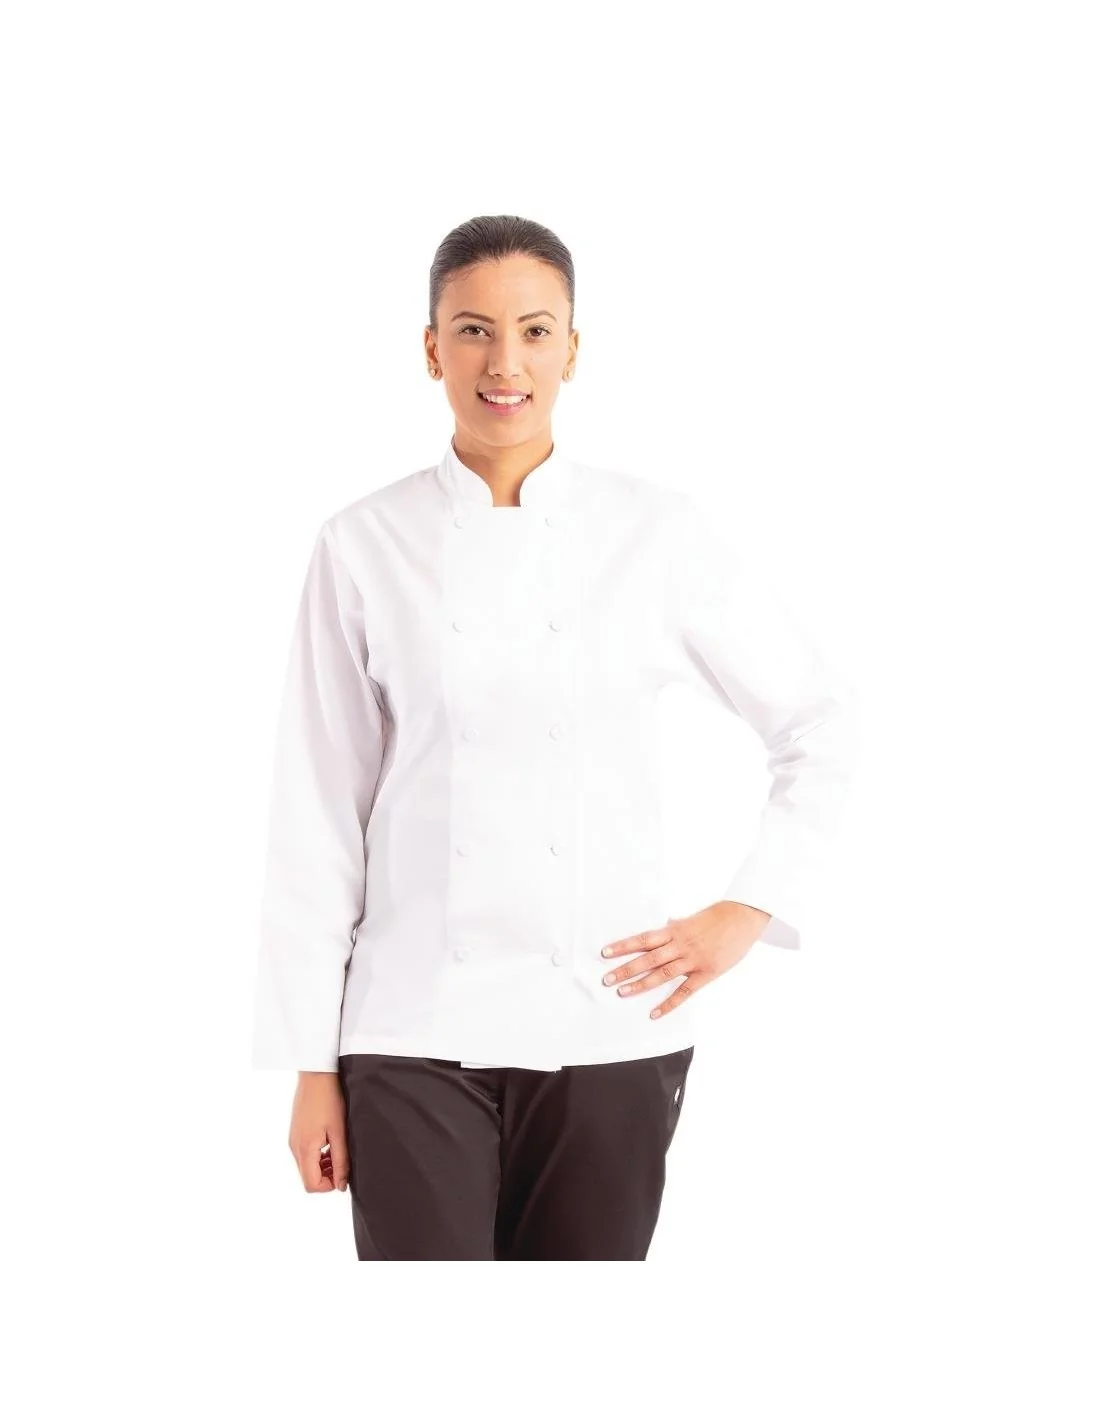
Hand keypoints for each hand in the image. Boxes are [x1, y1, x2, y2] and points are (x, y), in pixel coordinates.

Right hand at [289, 1071, 349, 1192]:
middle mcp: (294, 1147)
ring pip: (306, 1166)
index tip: (342, 1173)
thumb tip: (341, 1185)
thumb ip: (340, 1161)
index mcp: (305, 1149)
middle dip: (326, 1176)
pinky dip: (317, 1155)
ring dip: (322, 1166)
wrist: (316, 1074)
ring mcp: (293, 1139)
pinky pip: (305, 1153)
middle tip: (343, 1161)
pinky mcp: (295, 1132)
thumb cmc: (330, 1099)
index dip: (329, 1186)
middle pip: (307, 1177)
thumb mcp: (339, 1132)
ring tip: (338, 1150)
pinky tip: (330, 1142)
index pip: (311, 1185)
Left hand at [600, 900, 771, 1018]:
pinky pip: (684, 991)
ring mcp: (692, 960)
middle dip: (625, 969)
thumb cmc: (718, 917)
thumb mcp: (693, 919)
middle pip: (647, 958)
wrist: (743, 918)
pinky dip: (669, 1004)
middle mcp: (680, 945)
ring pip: (662, 974)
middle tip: (606, 979)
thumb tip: (665, 924)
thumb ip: (677, 925)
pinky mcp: (706, 973)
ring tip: (622, 992)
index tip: (605, 953)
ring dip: (641, 984)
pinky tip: (654, 1013)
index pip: (643, 939)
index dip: (623, 946)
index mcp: (674, 930)